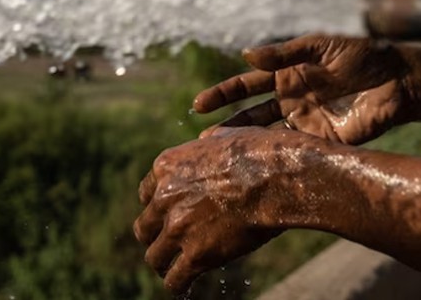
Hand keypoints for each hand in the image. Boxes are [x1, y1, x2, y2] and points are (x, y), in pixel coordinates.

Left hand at [133, 128, 298, 294]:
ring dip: (164, 262)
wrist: (275, 177)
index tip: (168, 214)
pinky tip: (185, 286)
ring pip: (154, 257)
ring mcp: (178, 227)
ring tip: (174, 268)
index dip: (158, 206)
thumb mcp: (224, 136)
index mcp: (167, 166)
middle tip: (168, 243)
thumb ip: (207, 145)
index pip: (146, 193)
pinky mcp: (196, 254)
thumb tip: (207, 142)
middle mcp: (165, 197)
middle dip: (156, 235)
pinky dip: (178, 285)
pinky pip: (175, 280)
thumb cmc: (259, 152)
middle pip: (145, 227)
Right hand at [194, 35, 420, 144]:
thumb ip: (285, 52)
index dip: (223, 94)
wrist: (401, 77)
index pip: (247, 84)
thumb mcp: (320, 44)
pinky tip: (257, 165)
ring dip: (245, 145)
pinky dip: (275, 157)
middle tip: (202, 140)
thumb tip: (246, 54)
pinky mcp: (323, 141)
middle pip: (251, 114)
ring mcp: (305, 122)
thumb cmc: (362, 51)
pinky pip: (295, 150)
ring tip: (220, 157)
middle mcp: (291, 98)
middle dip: (227, 125)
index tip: (198, 104)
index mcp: (287, 73)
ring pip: (268, 136)